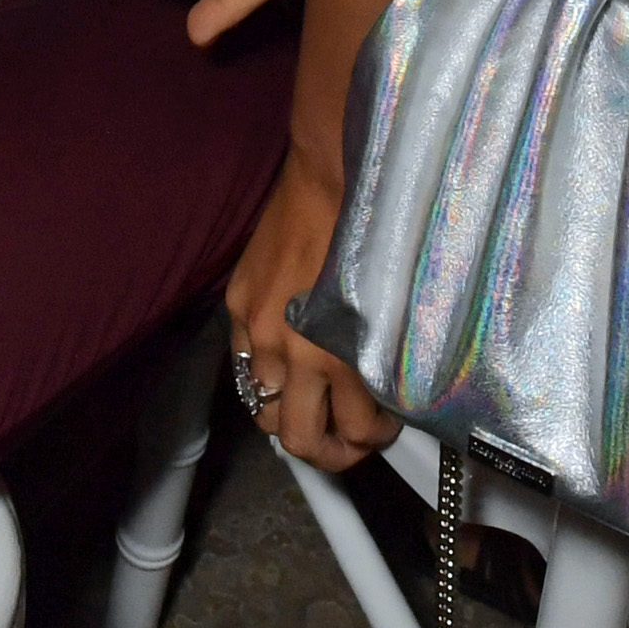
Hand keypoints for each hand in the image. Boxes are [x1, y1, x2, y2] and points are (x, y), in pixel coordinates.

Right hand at [224, 151, 395, 468]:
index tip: (383, 426)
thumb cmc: (375, 228)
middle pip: (298, 439)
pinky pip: (245, 366)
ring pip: (264, 412)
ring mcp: (258, 329)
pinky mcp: (236, 305)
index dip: (373, 439)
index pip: (355, 430)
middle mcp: (294, 349)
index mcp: (342, 350)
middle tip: (349, 442)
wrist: (329, 173)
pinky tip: (288, 367)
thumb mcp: (392, 305)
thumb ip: (380, 356)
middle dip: (328, 453)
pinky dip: (266, 378)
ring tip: (316, 409)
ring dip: (291, 419)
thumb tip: (383, 395)